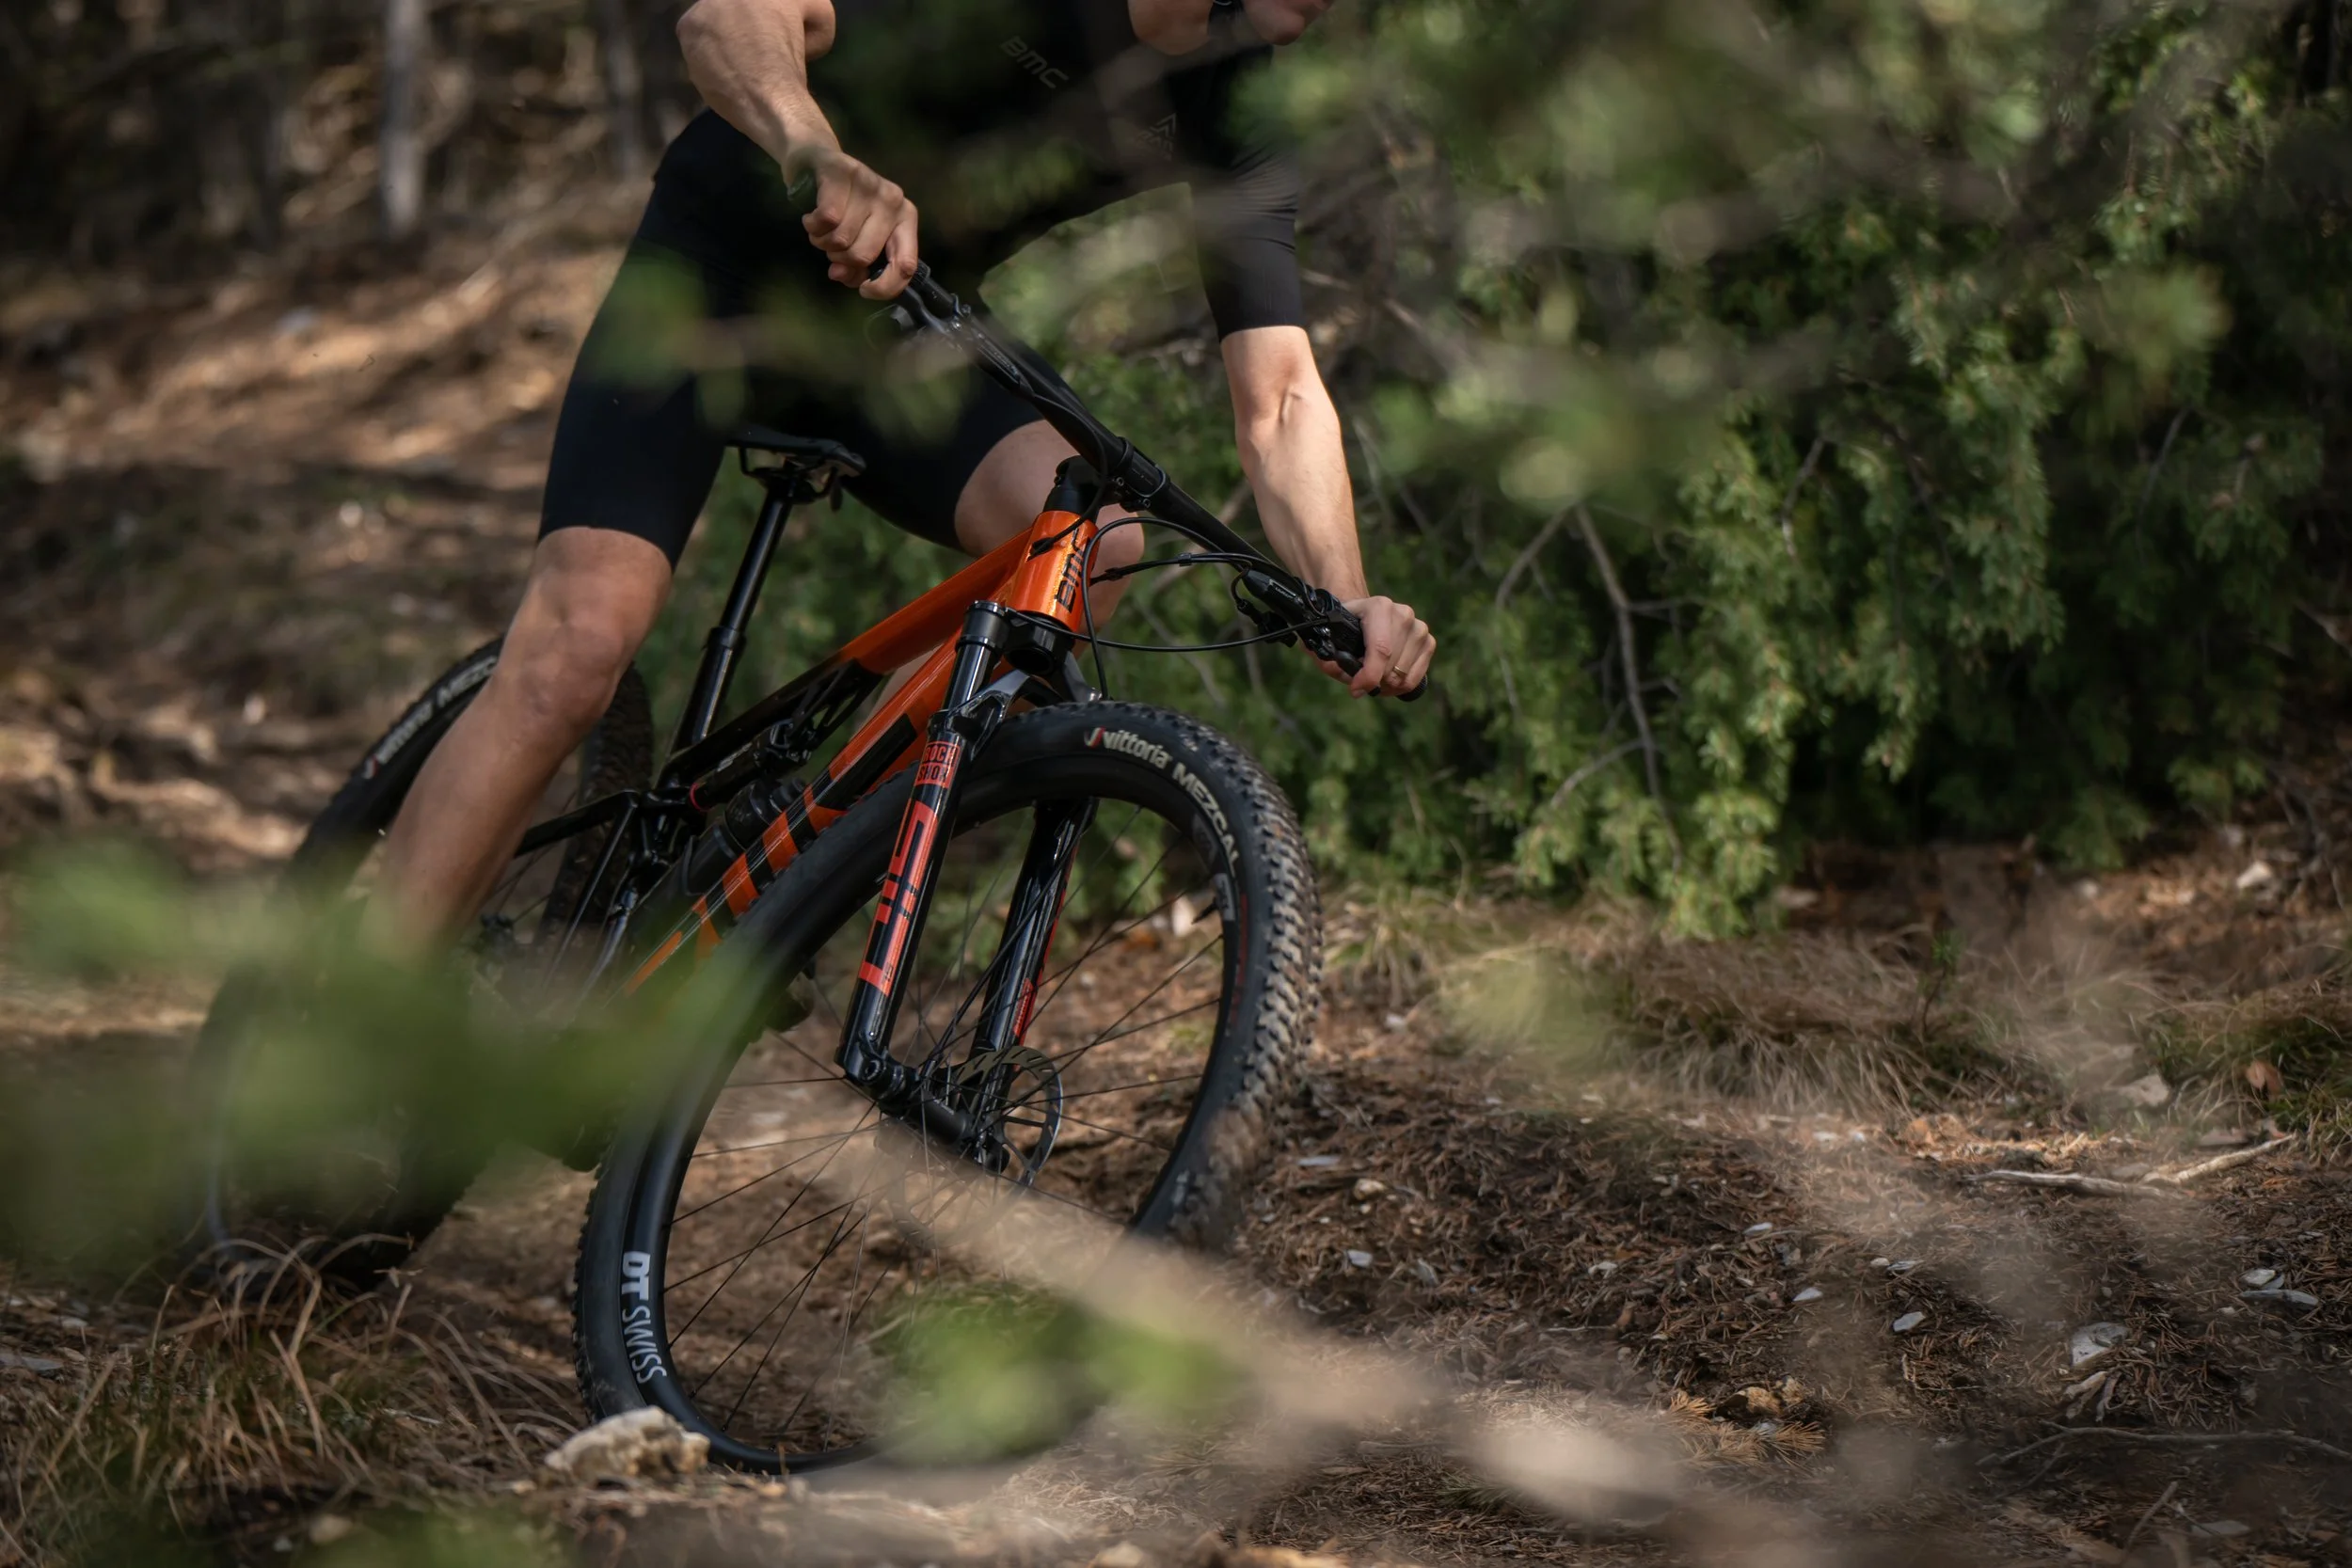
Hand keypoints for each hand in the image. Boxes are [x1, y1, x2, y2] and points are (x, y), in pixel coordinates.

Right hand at [799, 147, 918, 298]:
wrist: (815, 160)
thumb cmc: (840, 204)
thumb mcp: (855, 237)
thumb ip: (856, 265)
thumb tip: (842, 276)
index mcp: (905, 219)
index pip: (906, 265)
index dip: (883, 287)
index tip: (862, 290)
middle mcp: (894, 200)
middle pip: (863, 255)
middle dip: (839, 258)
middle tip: (829, 245)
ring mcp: (871, 183)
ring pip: (841, 239)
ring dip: (821, 241)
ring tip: (819, 229)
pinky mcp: (844, 172)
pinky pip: (827, 218)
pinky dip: (813, 226)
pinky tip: (811, 218)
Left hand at [1323, 595, 1433, 697]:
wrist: (1364, 616)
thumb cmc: (1345, 629)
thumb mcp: (1330, 640)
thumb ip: (1332, 663)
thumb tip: (1354, 685)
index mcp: (1379, 607)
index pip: (1381, 649)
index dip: (1369, 675)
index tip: (1355, 689)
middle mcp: (1404, 614)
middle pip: (1391, 666)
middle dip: (1373, 680)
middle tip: (1360, 679)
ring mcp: (1419, 628)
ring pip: (1403, 675)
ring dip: (1385, 685)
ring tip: (1372, 678)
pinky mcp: (1429, 642)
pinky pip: (1415, 678)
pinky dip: (1399, 686)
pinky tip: (1386, 680)